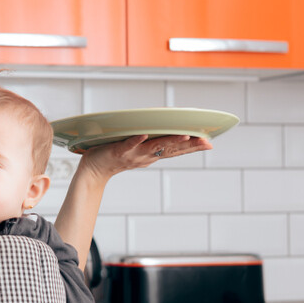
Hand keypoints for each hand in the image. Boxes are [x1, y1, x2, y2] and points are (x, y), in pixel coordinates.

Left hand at [79, 133, 212, 179]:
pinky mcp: (118, 151)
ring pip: (153, 147)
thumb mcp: (139, 151)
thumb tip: (167, 132)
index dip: (192, 147)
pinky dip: (136, 140)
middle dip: (188, 145)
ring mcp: (132, 154)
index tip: (210, 143)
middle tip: (205, 141)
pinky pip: (128, 144)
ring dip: (168, 141)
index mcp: (151, 155)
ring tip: (183, 134)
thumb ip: (153, 143)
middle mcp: (145, 156)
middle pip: (170, 149)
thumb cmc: (115, 156)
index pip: (175, 150)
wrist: (93, 170)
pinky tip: (144, 134)